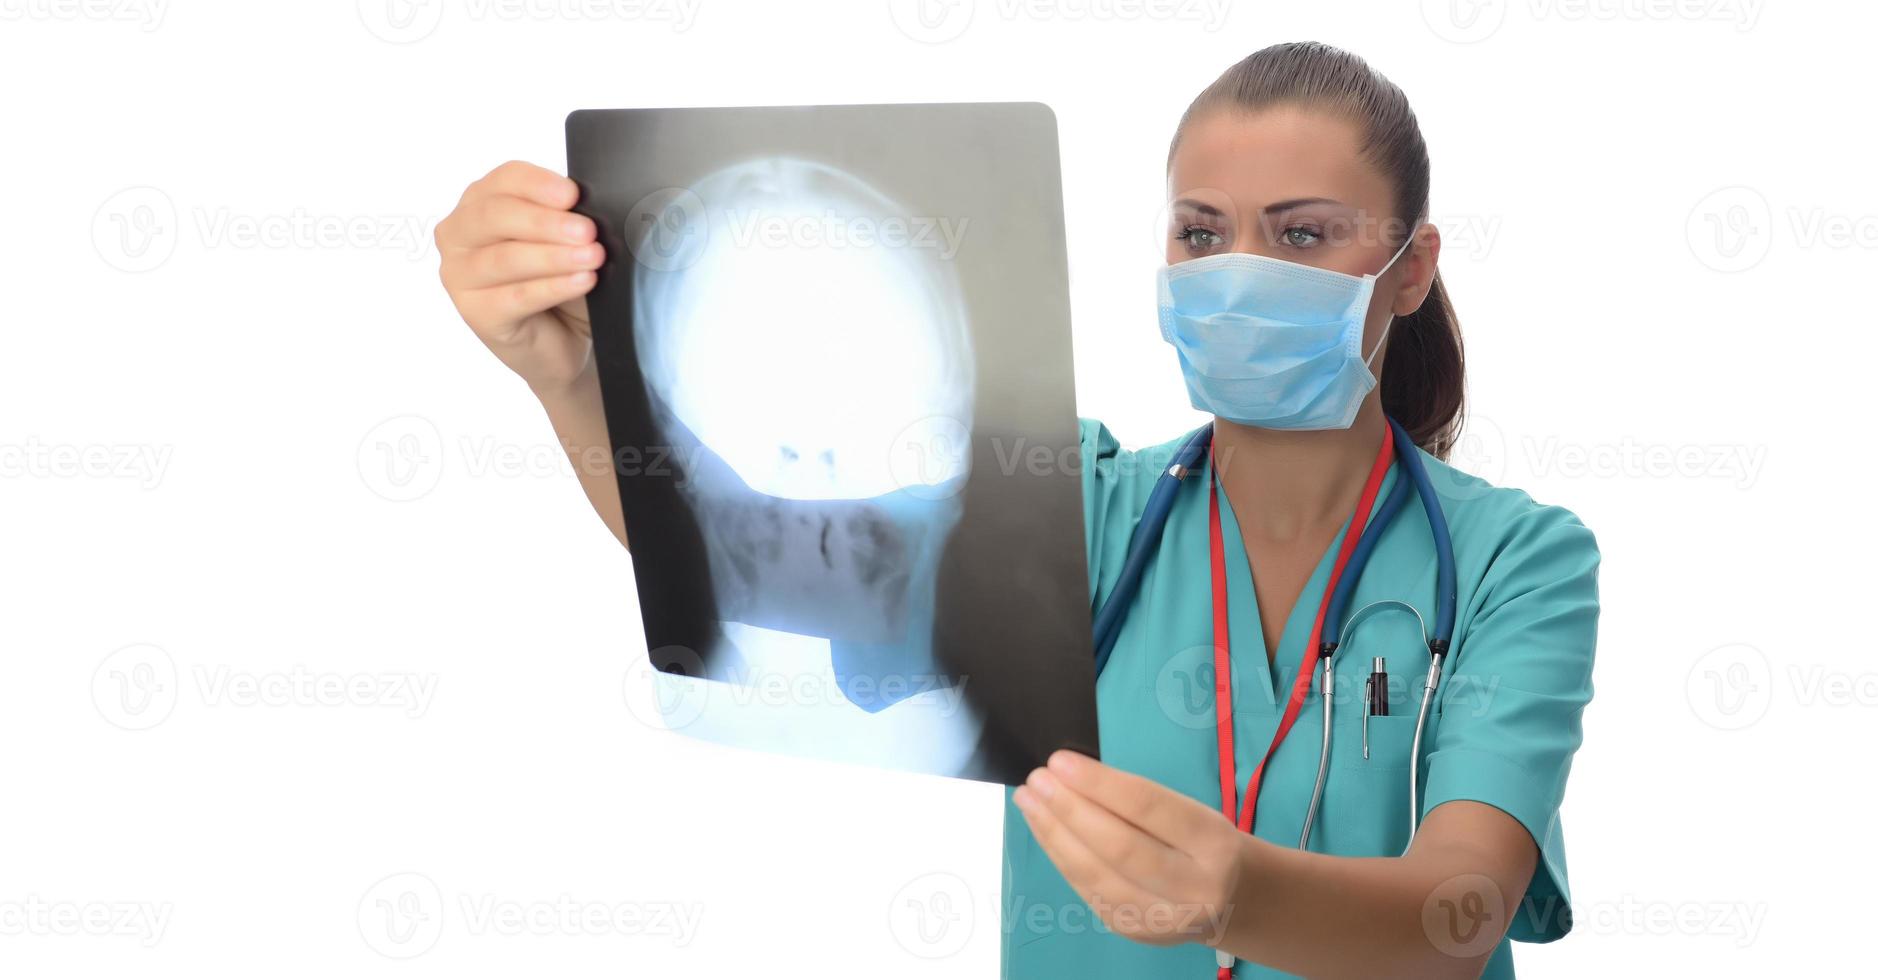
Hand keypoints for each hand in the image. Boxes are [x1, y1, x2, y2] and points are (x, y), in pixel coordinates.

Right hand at [435, 160, 603, 395]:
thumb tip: (585, 209)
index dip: (538, 184)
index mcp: (480, 203)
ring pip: (505, 258)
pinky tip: (582, 281)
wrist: (566, 337)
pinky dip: (552, 287)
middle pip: (495, 216)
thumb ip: (565, 218)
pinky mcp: (475, 313)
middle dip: (545, 222)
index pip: (503, 180)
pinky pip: (515, 296)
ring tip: (592, 258)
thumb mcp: (565, 240)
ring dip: (553, 257)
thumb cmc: (560, 279)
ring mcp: (460, 276)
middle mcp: (459, 235)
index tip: (573, 194)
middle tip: (587, 231)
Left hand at [1013, 750, 1247, 949]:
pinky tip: (1044, 830)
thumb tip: (1075, 777)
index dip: (1100, 784)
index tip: (1060, 760)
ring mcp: (1163, 916)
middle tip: (1038, 779)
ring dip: (1054, 834)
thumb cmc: (1201, 842)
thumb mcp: (1193, 813)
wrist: (1230, 901)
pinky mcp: (1135, 930)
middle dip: (1070, 810)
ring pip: (1097, 874)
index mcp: (1214, 843)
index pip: (1149, 808)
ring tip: (1029, 800)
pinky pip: (1089, 890)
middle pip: (1120, 846)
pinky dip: (1061, 857)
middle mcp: (1194, 886)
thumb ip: (1142, 802)